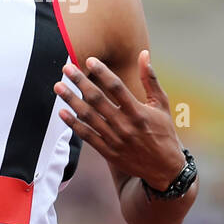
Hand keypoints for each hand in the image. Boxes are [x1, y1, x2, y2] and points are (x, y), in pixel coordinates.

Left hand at [53, 50, 186, 191]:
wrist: (165, 169)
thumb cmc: (164, 132)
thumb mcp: (161, 104)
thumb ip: (150, 79)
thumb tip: (144, 54)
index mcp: (138, 112)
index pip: (117, 87)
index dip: (102, 72)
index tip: (89, 60)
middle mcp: (125, 125)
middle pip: (97, 100)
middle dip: (80, 82)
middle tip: (66, 68)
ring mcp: (115, 139)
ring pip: (88, 117)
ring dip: (71, 101)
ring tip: (58, 87)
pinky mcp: (108, 152)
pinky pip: (87, 136)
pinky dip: (73, 125)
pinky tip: (62, 112)